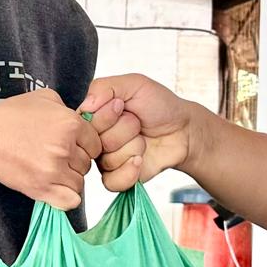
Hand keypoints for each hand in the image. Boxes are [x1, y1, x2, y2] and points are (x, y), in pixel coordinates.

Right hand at [0, 88, 98, 210]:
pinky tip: (54, 187)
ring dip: (68, 179)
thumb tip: (82, 118)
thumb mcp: (43, 98)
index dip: (85, 145)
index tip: (72, 145)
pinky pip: (70, 201)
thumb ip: (67, 108)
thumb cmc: (8, 117)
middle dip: (75, 162)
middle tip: (54, 156)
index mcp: (70, 124)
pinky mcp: (41, 189)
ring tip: (50, 169)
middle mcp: (64, 148)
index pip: (96, 144)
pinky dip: (65, 197)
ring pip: (79, 183)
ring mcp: (53, 170)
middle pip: (87, 164)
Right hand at [84, 74, 204, 192]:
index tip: (122, 106)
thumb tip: (85, 105)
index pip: (83, 123)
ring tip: (143, 139)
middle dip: (125, 129)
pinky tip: (140, 160)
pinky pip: (111, 182)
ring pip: (107, 160)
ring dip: (133, 146)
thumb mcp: (134, 84)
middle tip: (137, 122)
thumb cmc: (159, 105)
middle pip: (96, 142)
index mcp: (94, 116)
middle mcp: (96, 139)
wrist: (184, 130)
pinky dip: (129, 171)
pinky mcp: (118, 178)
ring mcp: (106, 160)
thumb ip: (104, 88)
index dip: (105, 116)